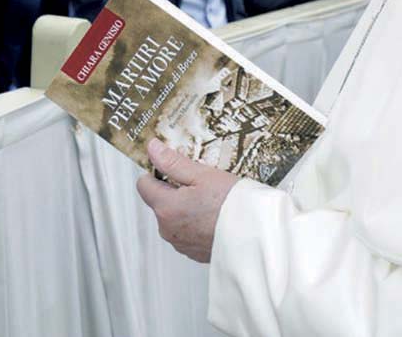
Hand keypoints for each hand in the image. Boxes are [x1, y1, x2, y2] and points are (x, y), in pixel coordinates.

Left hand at [136, 139, 238, 262]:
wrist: (257, 237)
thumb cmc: (233, 204)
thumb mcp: (203, 175)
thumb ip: (173, 162)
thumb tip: (152, 149)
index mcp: (166, 208)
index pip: (143, 185)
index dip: (156, 172)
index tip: (172, 167)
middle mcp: (168, 229)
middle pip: (159, 202)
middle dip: (173, 190)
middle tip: (199, 182)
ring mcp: (181, 244)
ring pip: (173, 218)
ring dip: (184, 208)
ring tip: (210, 199)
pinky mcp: (194, 253)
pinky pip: (186, 232)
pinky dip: (195, 223)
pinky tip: (213, 216)